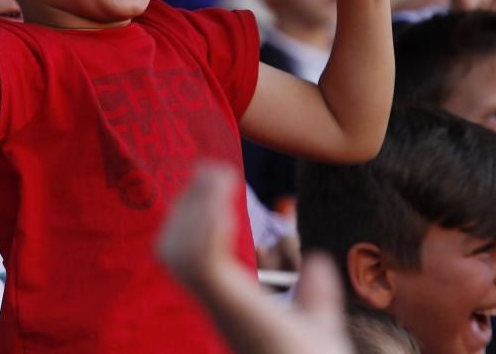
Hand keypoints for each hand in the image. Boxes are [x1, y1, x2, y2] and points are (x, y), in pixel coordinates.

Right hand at [158, 164, 353, 353]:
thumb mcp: (319, 325)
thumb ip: (315, 296)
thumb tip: (321, 264)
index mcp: (230, 310)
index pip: (189, 261)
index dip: (190, 219)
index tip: (212, 181)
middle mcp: (218, 310)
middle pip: (174, 252)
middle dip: (187, 206)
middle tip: (211, 170)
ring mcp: (223, 310)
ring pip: (182, 253)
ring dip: (196, 208)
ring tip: (217, 175)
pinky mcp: (236, 309)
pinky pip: (204, 263)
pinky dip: (207, 227)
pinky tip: (221, 201)